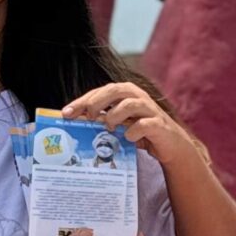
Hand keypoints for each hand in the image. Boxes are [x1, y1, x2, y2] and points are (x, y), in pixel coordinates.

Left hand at [61, 82, 195, 169]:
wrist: (170, 145)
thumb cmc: (140, 132)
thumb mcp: (119, 123)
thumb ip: (101, 119)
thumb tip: (74, 121)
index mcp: (126, 93)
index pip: (100, 91)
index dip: (82, 101)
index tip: (66, 113)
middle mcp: (138, 97)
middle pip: (115, 90)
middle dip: (97, 102)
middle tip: (87, 117)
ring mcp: (150, 110)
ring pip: (130, 104)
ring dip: (115, 115)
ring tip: (109, 128)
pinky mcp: (159, 125)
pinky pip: (145, 124)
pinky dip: (134, 131)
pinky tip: (128, 138)